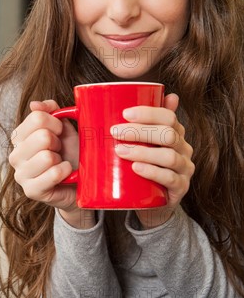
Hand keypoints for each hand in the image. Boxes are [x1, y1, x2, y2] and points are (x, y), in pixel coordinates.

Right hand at [9, 100, 93, 227]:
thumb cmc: (69, 153)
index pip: (37, 117)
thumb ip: (50, 111)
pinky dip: (65, 172)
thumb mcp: (63, 127)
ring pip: (47, 156)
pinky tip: (64, 175)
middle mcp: (15, 155)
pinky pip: (53, 174)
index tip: (60, 132)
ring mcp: (20, 175)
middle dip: (58, 143)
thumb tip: (35, 104)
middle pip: (42, 136)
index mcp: (19, 137)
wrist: (80, 181)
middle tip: (59, 151)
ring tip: (59, 163)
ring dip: (61, 159)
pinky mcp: (31, 191)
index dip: (56, 123)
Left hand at [111, 94, 194, 228]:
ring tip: (120, 151)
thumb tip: (126, 95)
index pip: (168, 116)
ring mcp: (184, 168)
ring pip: (168, 156)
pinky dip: (152, 172)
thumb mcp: (139, 144)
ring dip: (142, 152)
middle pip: (167, 134)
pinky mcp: (181, 188)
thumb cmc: (142, 167)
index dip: (148, 113)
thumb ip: (134, 124)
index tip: (124, 113)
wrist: (152, 202)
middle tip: (114, 132)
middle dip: (139, 131)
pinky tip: (136, 168)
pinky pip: (170, 178)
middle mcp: (183, 148)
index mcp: (175, 132)